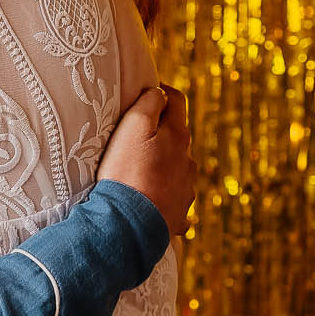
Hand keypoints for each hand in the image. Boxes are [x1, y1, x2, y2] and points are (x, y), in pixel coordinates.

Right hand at [97, 85, 195, 238]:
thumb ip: (149, 103)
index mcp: (177, 136)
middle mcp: (188, 161)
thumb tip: (159, 92)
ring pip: (179, 171)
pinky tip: (153, 205)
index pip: (177, 102)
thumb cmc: (126, 172)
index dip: (163, 93)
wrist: (129, 223)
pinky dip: (166, 201)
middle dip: (162, 135)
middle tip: (137, 139)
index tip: (150, 94)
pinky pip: (175, 204)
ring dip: (165, 168)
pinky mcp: (178, 215)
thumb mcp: (133, 126)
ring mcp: (185, 190)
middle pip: (178, 139)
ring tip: (142, 176)